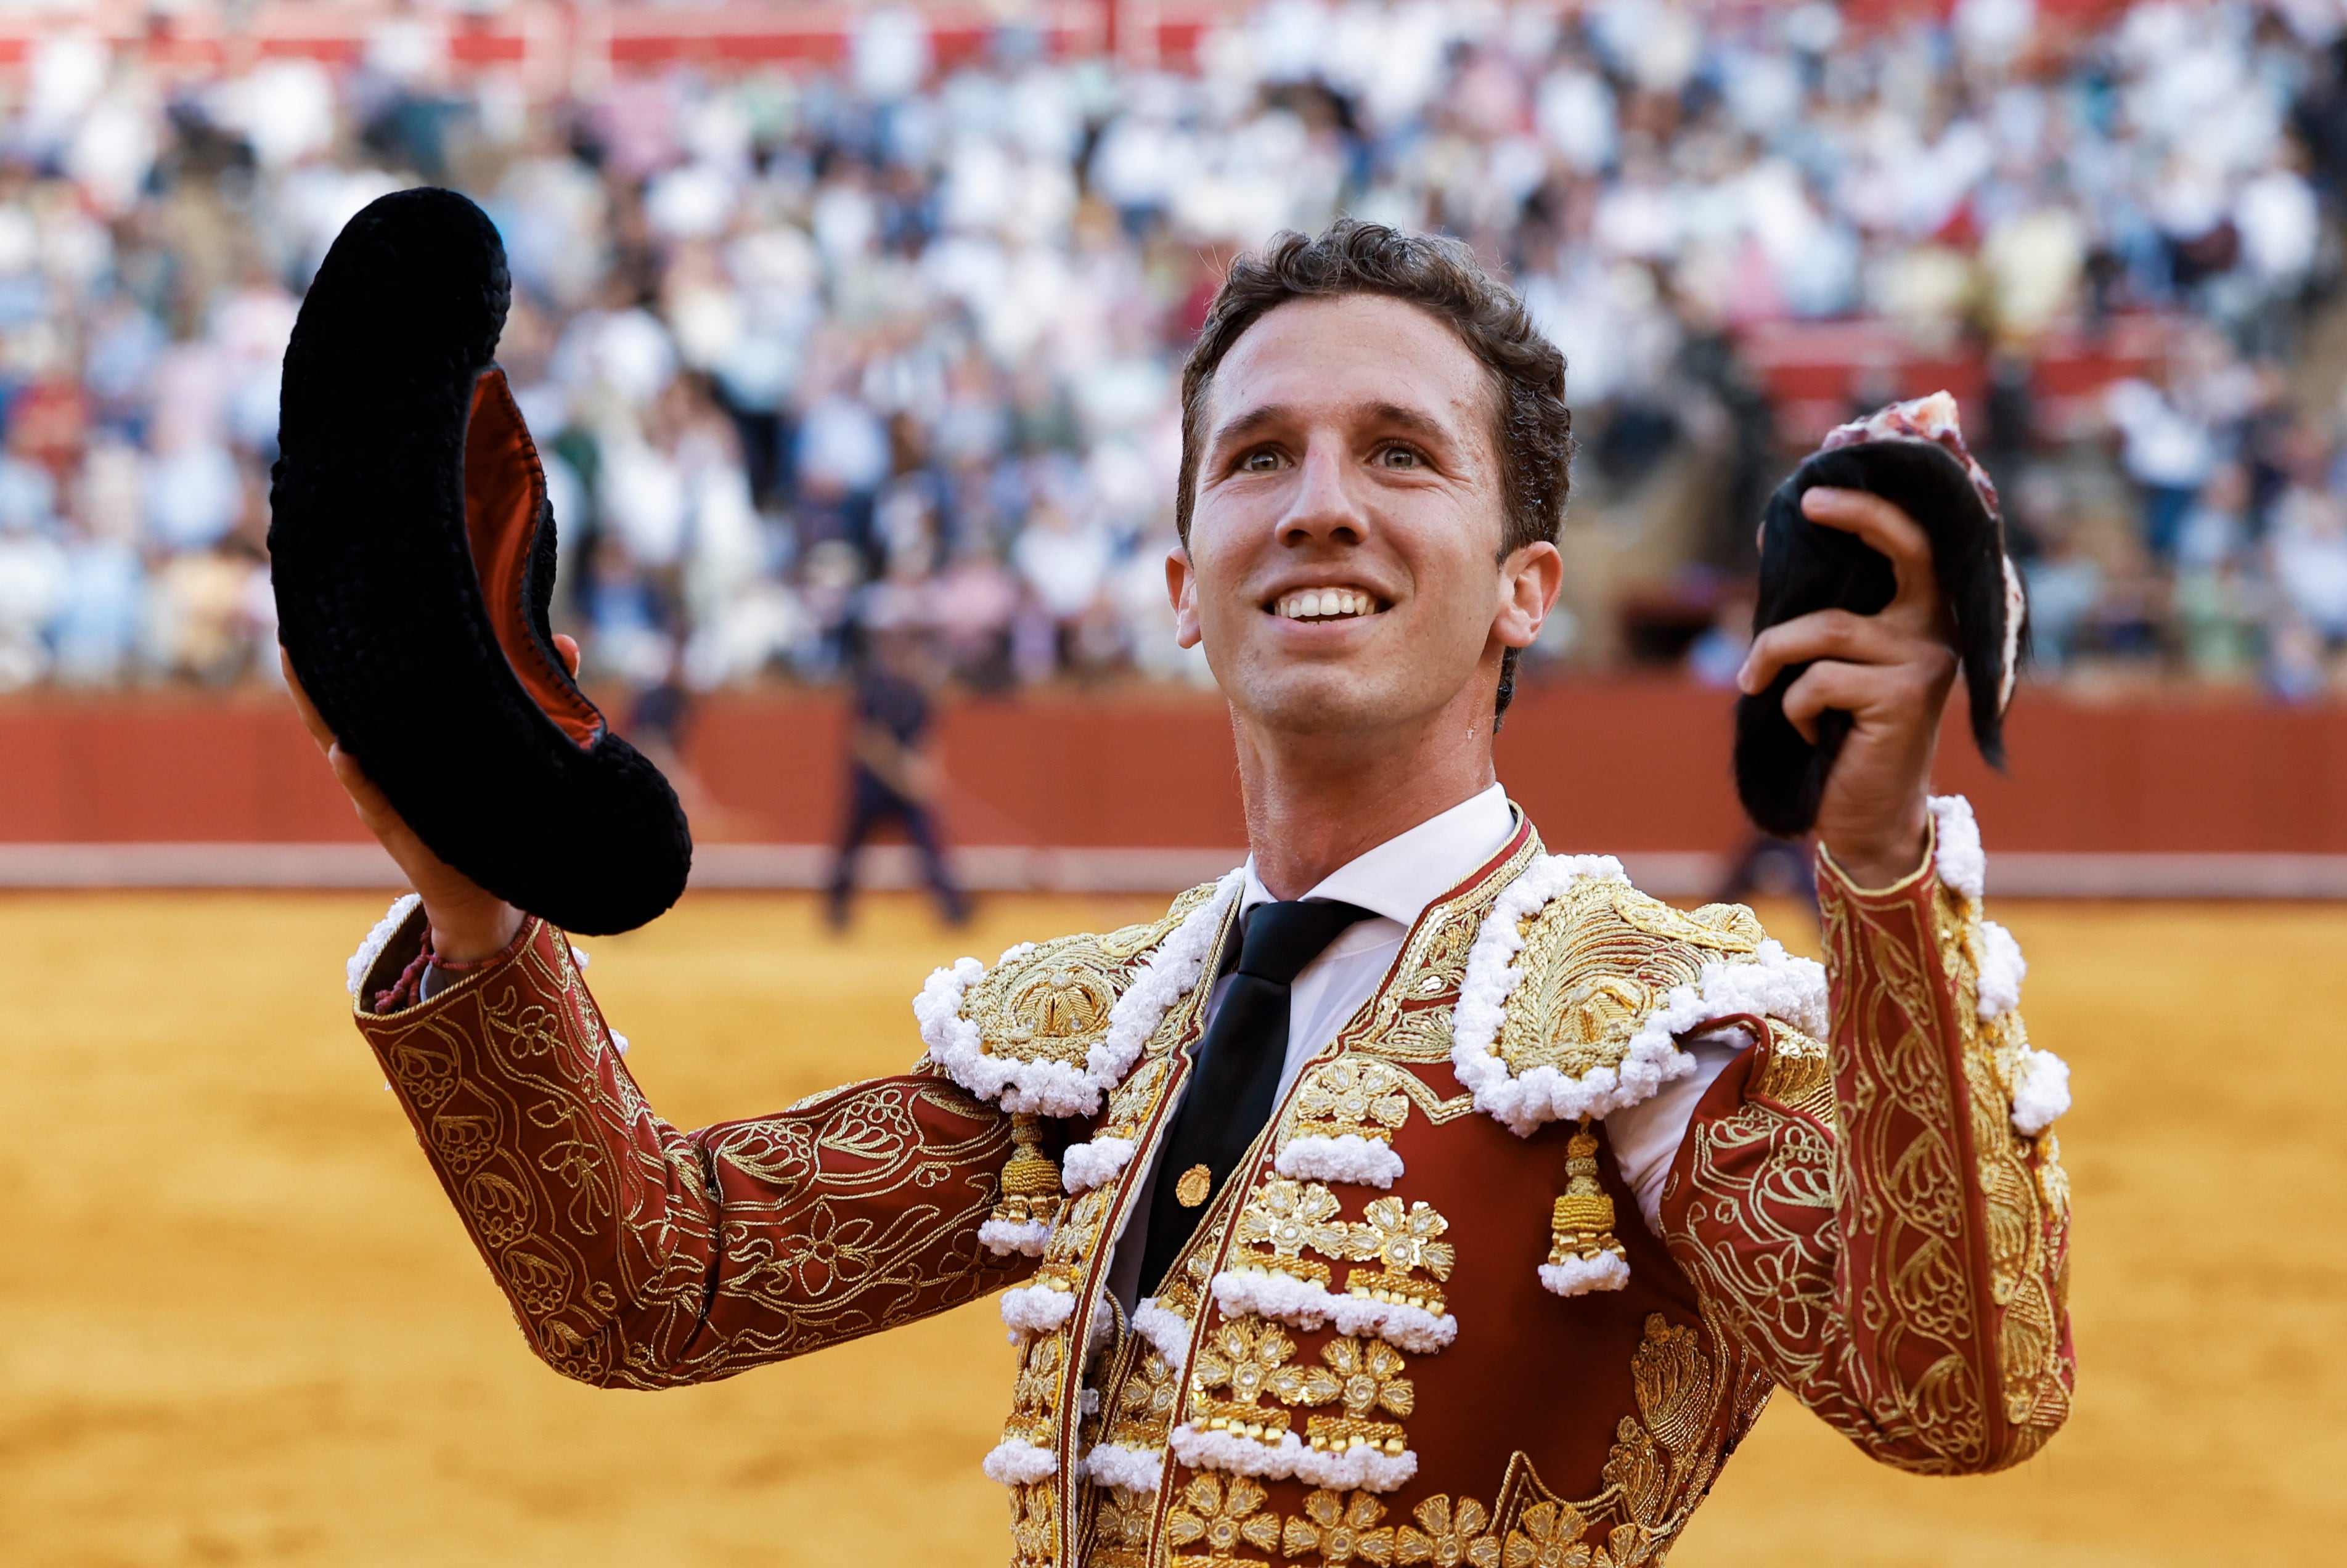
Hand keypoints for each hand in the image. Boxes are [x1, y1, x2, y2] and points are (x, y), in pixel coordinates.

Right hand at [281, 638, 578, 961]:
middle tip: (293, 624)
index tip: (330, 598)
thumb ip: (540, 693)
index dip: (347, 646)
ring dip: (320, 712)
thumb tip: (563, 642)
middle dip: (315, 669)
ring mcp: (388, 796)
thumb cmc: (500, 808)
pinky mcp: (401, 831)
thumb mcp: (515, 744)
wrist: (493, 894)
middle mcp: (388, 763)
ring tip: (299, 671)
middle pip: (341, 708)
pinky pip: (374, 801)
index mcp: (410, 739)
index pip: (372, 685)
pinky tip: (344, 752)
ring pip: (344, 747)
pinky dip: (358, 776)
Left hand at [1736, 487, 1957, 888]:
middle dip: (1858, 516)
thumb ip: (1817, 606)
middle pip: (1906, 548)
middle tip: (1808, 503)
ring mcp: (1926, 661)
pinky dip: (1793, 705)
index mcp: (1925, 614)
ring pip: (1824, 628)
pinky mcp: (1902, 697)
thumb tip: (1774, 536)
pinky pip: (1817, 680)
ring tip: (1754, 682)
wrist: (1868, 814)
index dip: (1868, 510)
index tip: (1814, 492)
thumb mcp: (1831, 660)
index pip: (1913, 543)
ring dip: (1771, 655)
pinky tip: (1807, 731)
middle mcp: (1938, 629)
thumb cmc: (1842, 731)